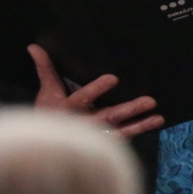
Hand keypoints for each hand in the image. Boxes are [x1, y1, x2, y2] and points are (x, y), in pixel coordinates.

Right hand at [27, 44, 160, 137]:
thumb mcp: (46, 92)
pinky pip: (122, 137)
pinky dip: (138, 130)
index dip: (96, 89)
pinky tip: (154, 122)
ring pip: (118, 129)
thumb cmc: (48, 114)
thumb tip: (34, 47)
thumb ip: (45, 69)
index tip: (113, 78)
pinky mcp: (102, 141)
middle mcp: (82, 123)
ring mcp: (93, 134)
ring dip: (139, 124)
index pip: (82, 98)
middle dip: (128, 109)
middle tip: (149, 100)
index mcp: (67, 108)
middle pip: (107, 115)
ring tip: (158, 116)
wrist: (44, 146)